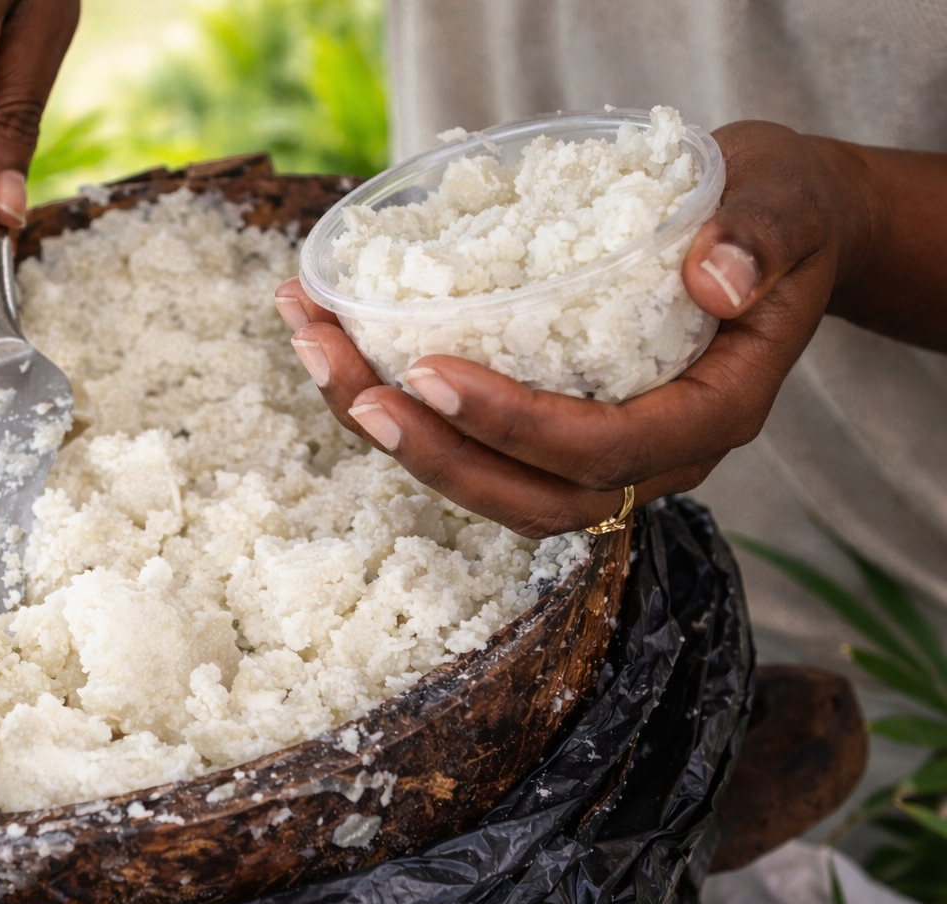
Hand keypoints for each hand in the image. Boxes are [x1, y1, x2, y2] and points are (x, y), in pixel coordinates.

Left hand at [274, 120, 879, 536]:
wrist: (771, 230)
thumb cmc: (776, 215)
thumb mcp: (787, 205)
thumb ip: (763, 238)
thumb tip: (716, 278)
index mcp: (713, 415)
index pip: (605, 450)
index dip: (513, 424)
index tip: (431, 369)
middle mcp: (654, 458)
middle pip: (530, 497)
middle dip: (429, 452)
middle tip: (348, 386)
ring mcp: (601, 453)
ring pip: (490, 485)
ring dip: (395, 436)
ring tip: (318, 354)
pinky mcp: (554, 430)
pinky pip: (475, 447)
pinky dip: (402, 406)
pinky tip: (338, 344)